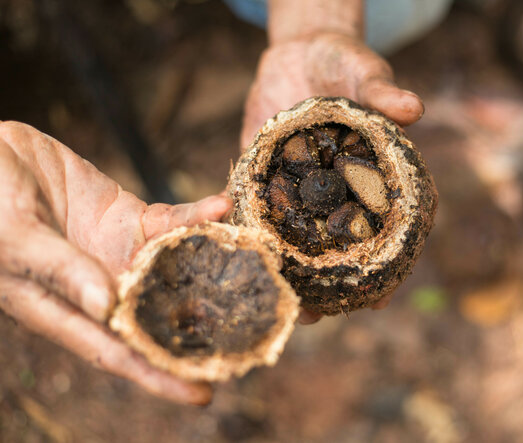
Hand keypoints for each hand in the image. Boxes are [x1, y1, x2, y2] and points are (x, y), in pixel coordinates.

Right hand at [0, 122, 231, 404]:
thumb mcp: (16, 238)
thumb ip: (60, 271)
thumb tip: (105, 308)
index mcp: (62, 307)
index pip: (114, 351)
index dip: (156, 375)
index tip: (201, 394)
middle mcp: (98, 286)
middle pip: (155, 318)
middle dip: (198, 330)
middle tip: (246, 337)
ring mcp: (118, 251)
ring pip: (175, 267)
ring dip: (211, 267)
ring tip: (249, 269)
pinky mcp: (130, 218)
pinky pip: (171, 221)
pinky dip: (197, 214)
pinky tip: (221, 206)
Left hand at [243, 33, 414, 322]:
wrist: (299, 53)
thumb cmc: (343, 63)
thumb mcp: (362, 71)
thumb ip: (382, 90)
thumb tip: (413, 108)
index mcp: (375, 175)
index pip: (390, 228)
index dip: (389, 266)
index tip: (381, 300)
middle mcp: (342, 192)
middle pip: (343, 246)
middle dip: (334, 284)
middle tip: (323, 316)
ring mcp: (306, 190)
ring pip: (303, 242)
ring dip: (295, 274)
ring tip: (283, 307)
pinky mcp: (271, 180)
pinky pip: (265, 214)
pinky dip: (259, 238)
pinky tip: (249, 263)